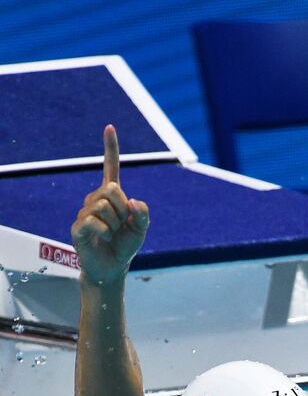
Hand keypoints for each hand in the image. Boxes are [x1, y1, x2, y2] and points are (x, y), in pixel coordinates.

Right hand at [71, 125, 149, 284]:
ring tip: (112, 234)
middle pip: (111, 190)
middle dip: (122, 209)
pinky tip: (104, 238)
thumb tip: (132, 202)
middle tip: (121, 225)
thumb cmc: (124, 247)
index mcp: (111, 197)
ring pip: (103, 206)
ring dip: (115, 223)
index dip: (110, 148)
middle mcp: (95, 200)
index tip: (109, 127)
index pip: (110, 168)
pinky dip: (106, 231)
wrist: (112, 268)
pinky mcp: (78, 228)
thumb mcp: (141, 230)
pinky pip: (94, 221)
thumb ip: (143, 215)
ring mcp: (84, 213)